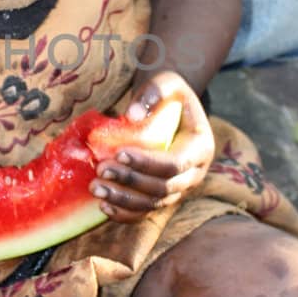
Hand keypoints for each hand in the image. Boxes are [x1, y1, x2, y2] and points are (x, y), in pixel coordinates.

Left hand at [90, 70, 214, 221]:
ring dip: (123, 200)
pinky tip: (103, 207)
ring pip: (153, 204)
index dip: (147, 162)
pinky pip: (145, 213)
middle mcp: (195, 174)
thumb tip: (130, 114)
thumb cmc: (168, 96)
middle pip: (163, 188)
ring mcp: (180, 189)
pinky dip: (125, 214)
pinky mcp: (163, 198)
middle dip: (130, 181)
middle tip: (100, 170)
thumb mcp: (166, 82)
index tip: (118, 153)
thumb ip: (153, 92)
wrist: (170, 111)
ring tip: (96, 189)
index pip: (175, 163)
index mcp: (201, 148)